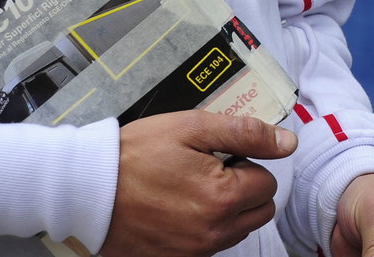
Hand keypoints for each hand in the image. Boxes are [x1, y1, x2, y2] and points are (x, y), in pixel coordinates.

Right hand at [103, 110, 296, 256]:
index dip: (245, 164)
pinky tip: (178, 211)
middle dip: (244, 189)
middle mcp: (213, 232)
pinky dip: (204, 230)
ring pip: (237, 231)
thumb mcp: (193, 128)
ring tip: (189, 190)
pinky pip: (209, 247)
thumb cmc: (136, 155)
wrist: (85, 189)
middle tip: (208, 173)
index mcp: (223, 197)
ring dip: (227, 211)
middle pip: (259, 210)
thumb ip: (247, 134)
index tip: (216, 158)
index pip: (267, 181)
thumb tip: (288, 144)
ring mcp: (193, 252)